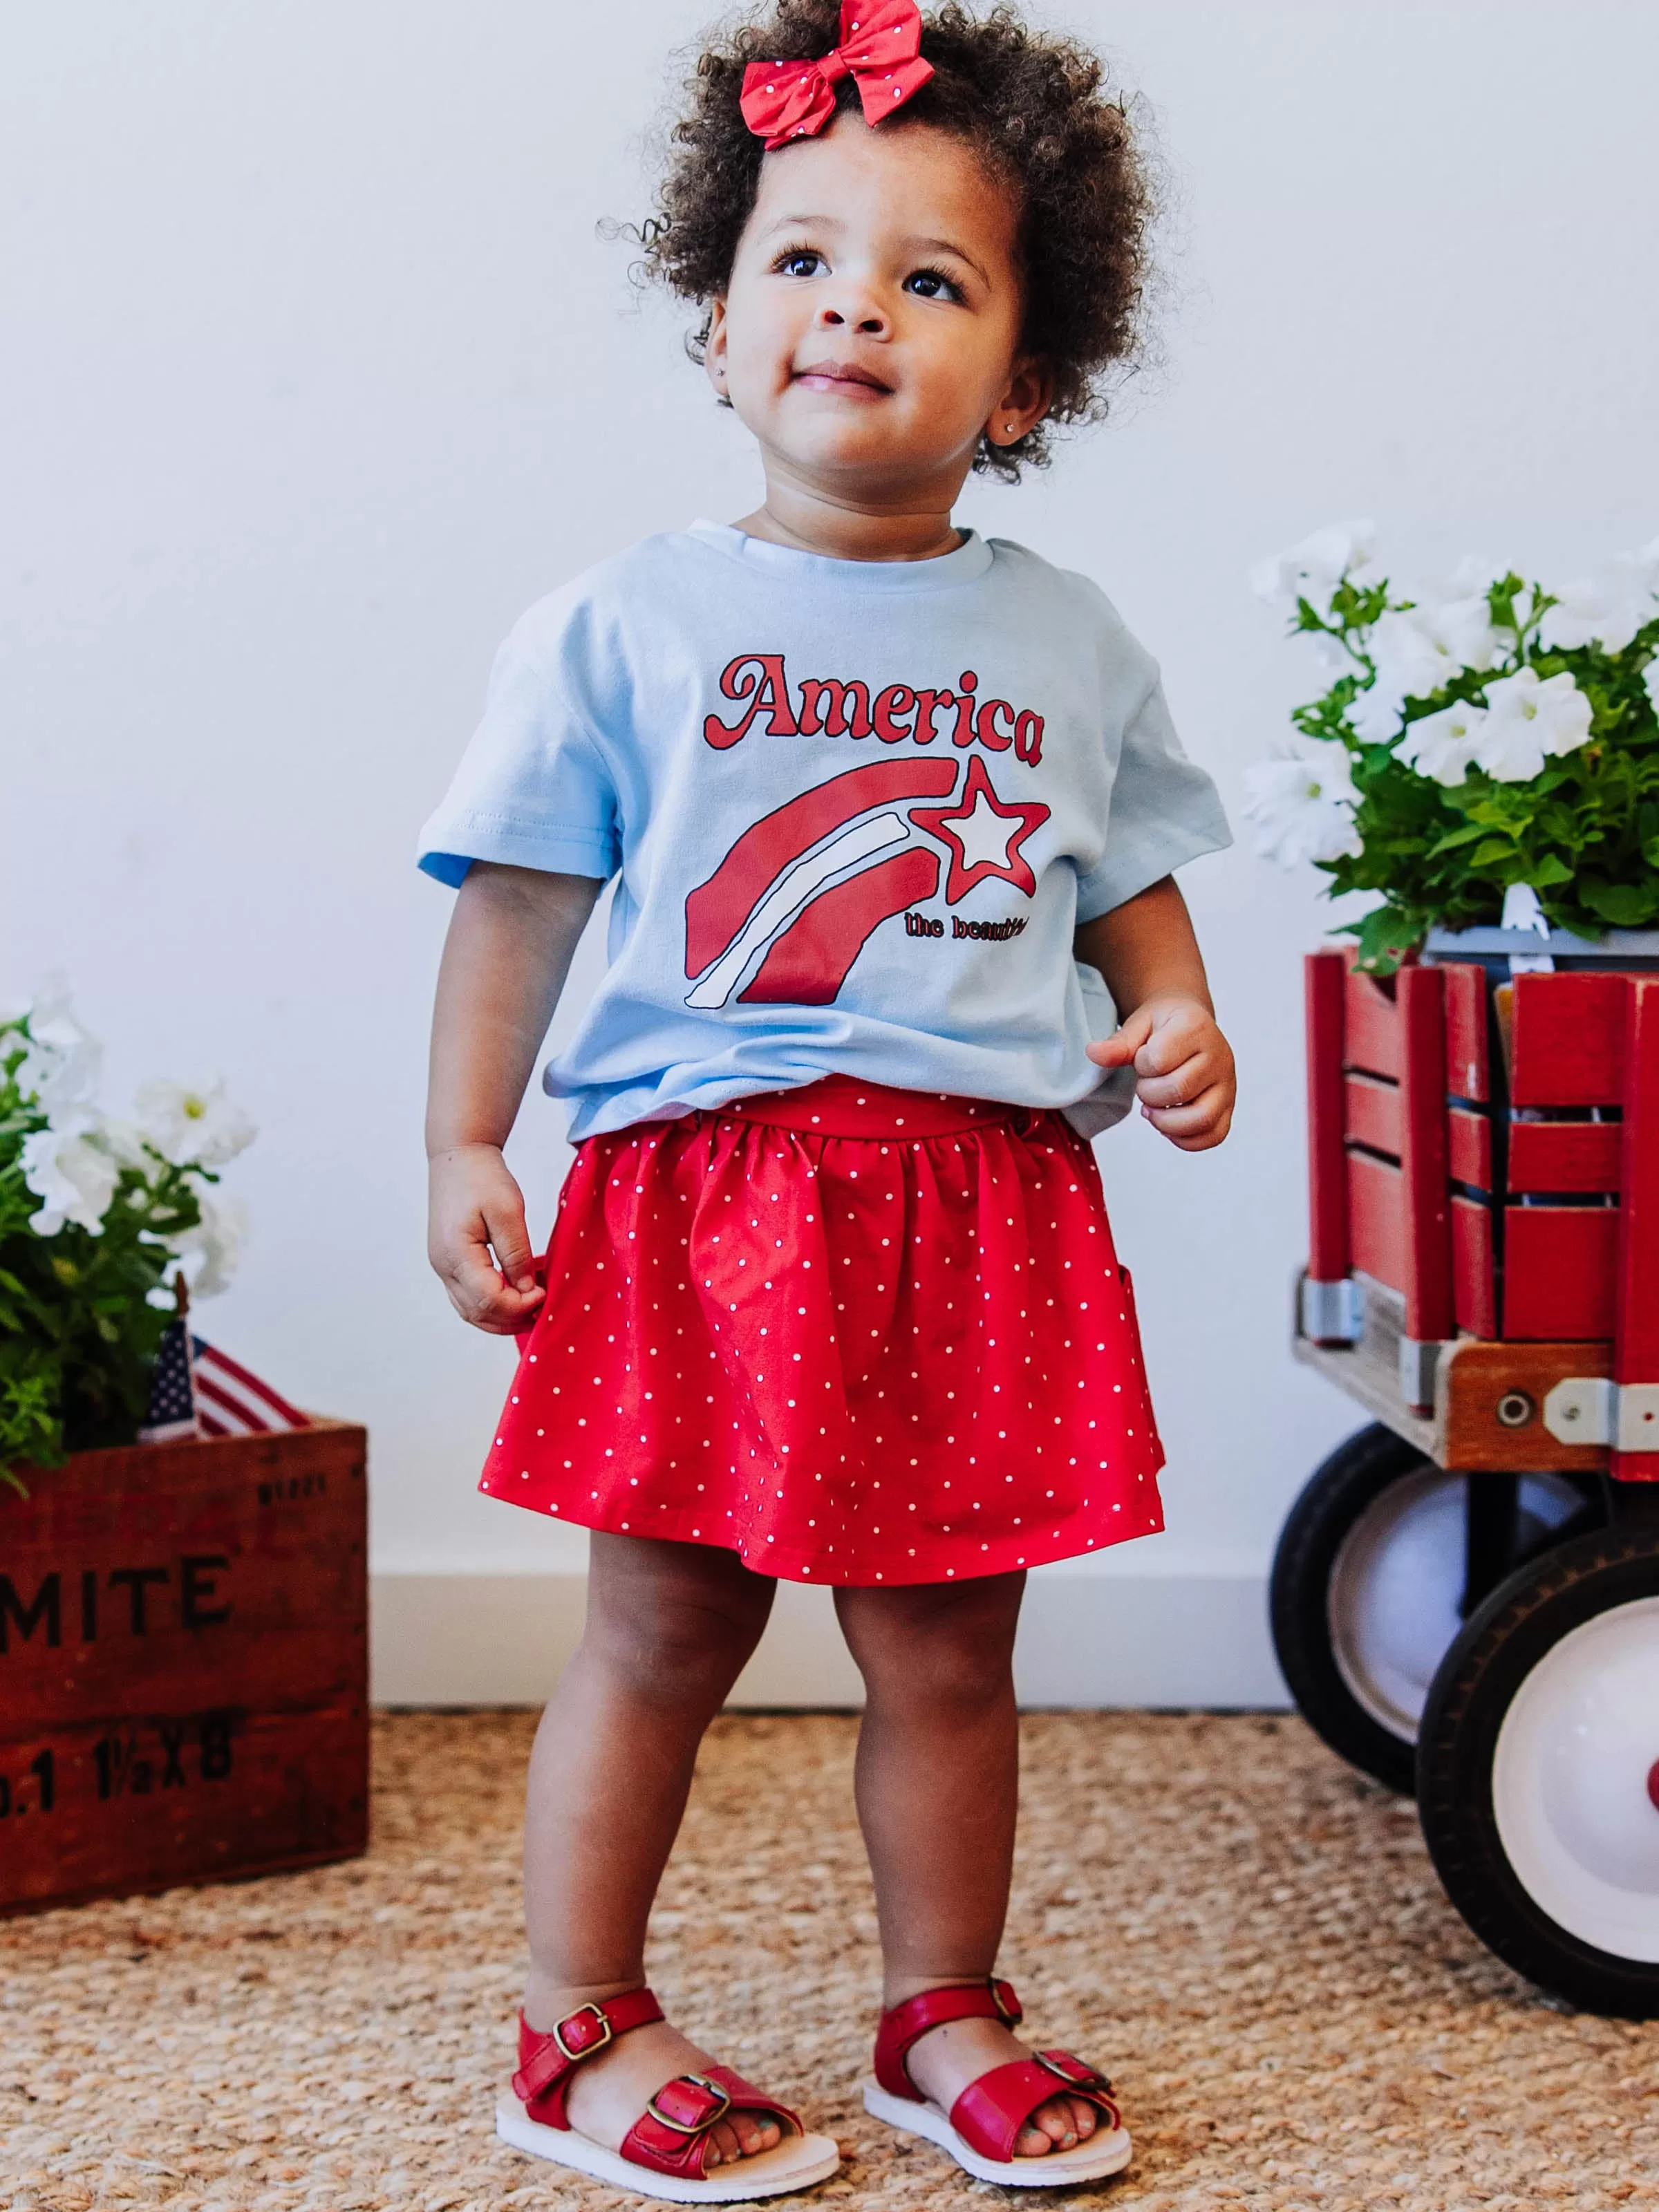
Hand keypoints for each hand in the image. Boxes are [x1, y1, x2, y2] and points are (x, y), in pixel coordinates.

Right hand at [427, 1143, 544, 1332]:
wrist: (457, 1157)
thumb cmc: (482, 1178)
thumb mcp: (508, 1211)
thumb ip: (516, 1253)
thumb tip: (527, 1290)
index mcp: (455, 1253)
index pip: (489, 1300)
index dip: (520, 1305)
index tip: (544, 1292)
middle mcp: (443, 1267)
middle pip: (477, 1313)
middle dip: (512, 1318)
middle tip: (543, 1307)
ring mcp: (442, 1267)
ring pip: (470, 1311)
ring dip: (502, 1317)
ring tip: (532, 1308)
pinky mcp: (448, 1263)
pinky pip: (467, 1298)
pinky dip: (491, 1305)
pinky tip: (515, 1297)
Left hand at [1087, 994, 1235, 1151]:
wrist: (1189, 1024)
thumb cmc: (1163, 1026)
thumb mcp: (1138, 1025)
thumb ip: (1119, 1044)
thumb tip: (1093, 1053)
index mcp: (1195, 1027)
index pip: (1160, 1059)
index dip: (1141, 1064)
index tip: (1142, 1058)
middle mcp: (1219, 1055)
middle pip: (1178, 1090)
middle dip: (1149, 1093)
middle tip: (1146, 1084)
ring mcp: (1227, 1084)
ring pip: (1201, 1119)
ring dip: (1166, 1122)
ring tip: (1153, 1109)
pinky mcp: (1228, 1107)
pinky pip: (1214, 1136)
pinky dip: (1185, 1139)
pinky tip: (1168, 1125)